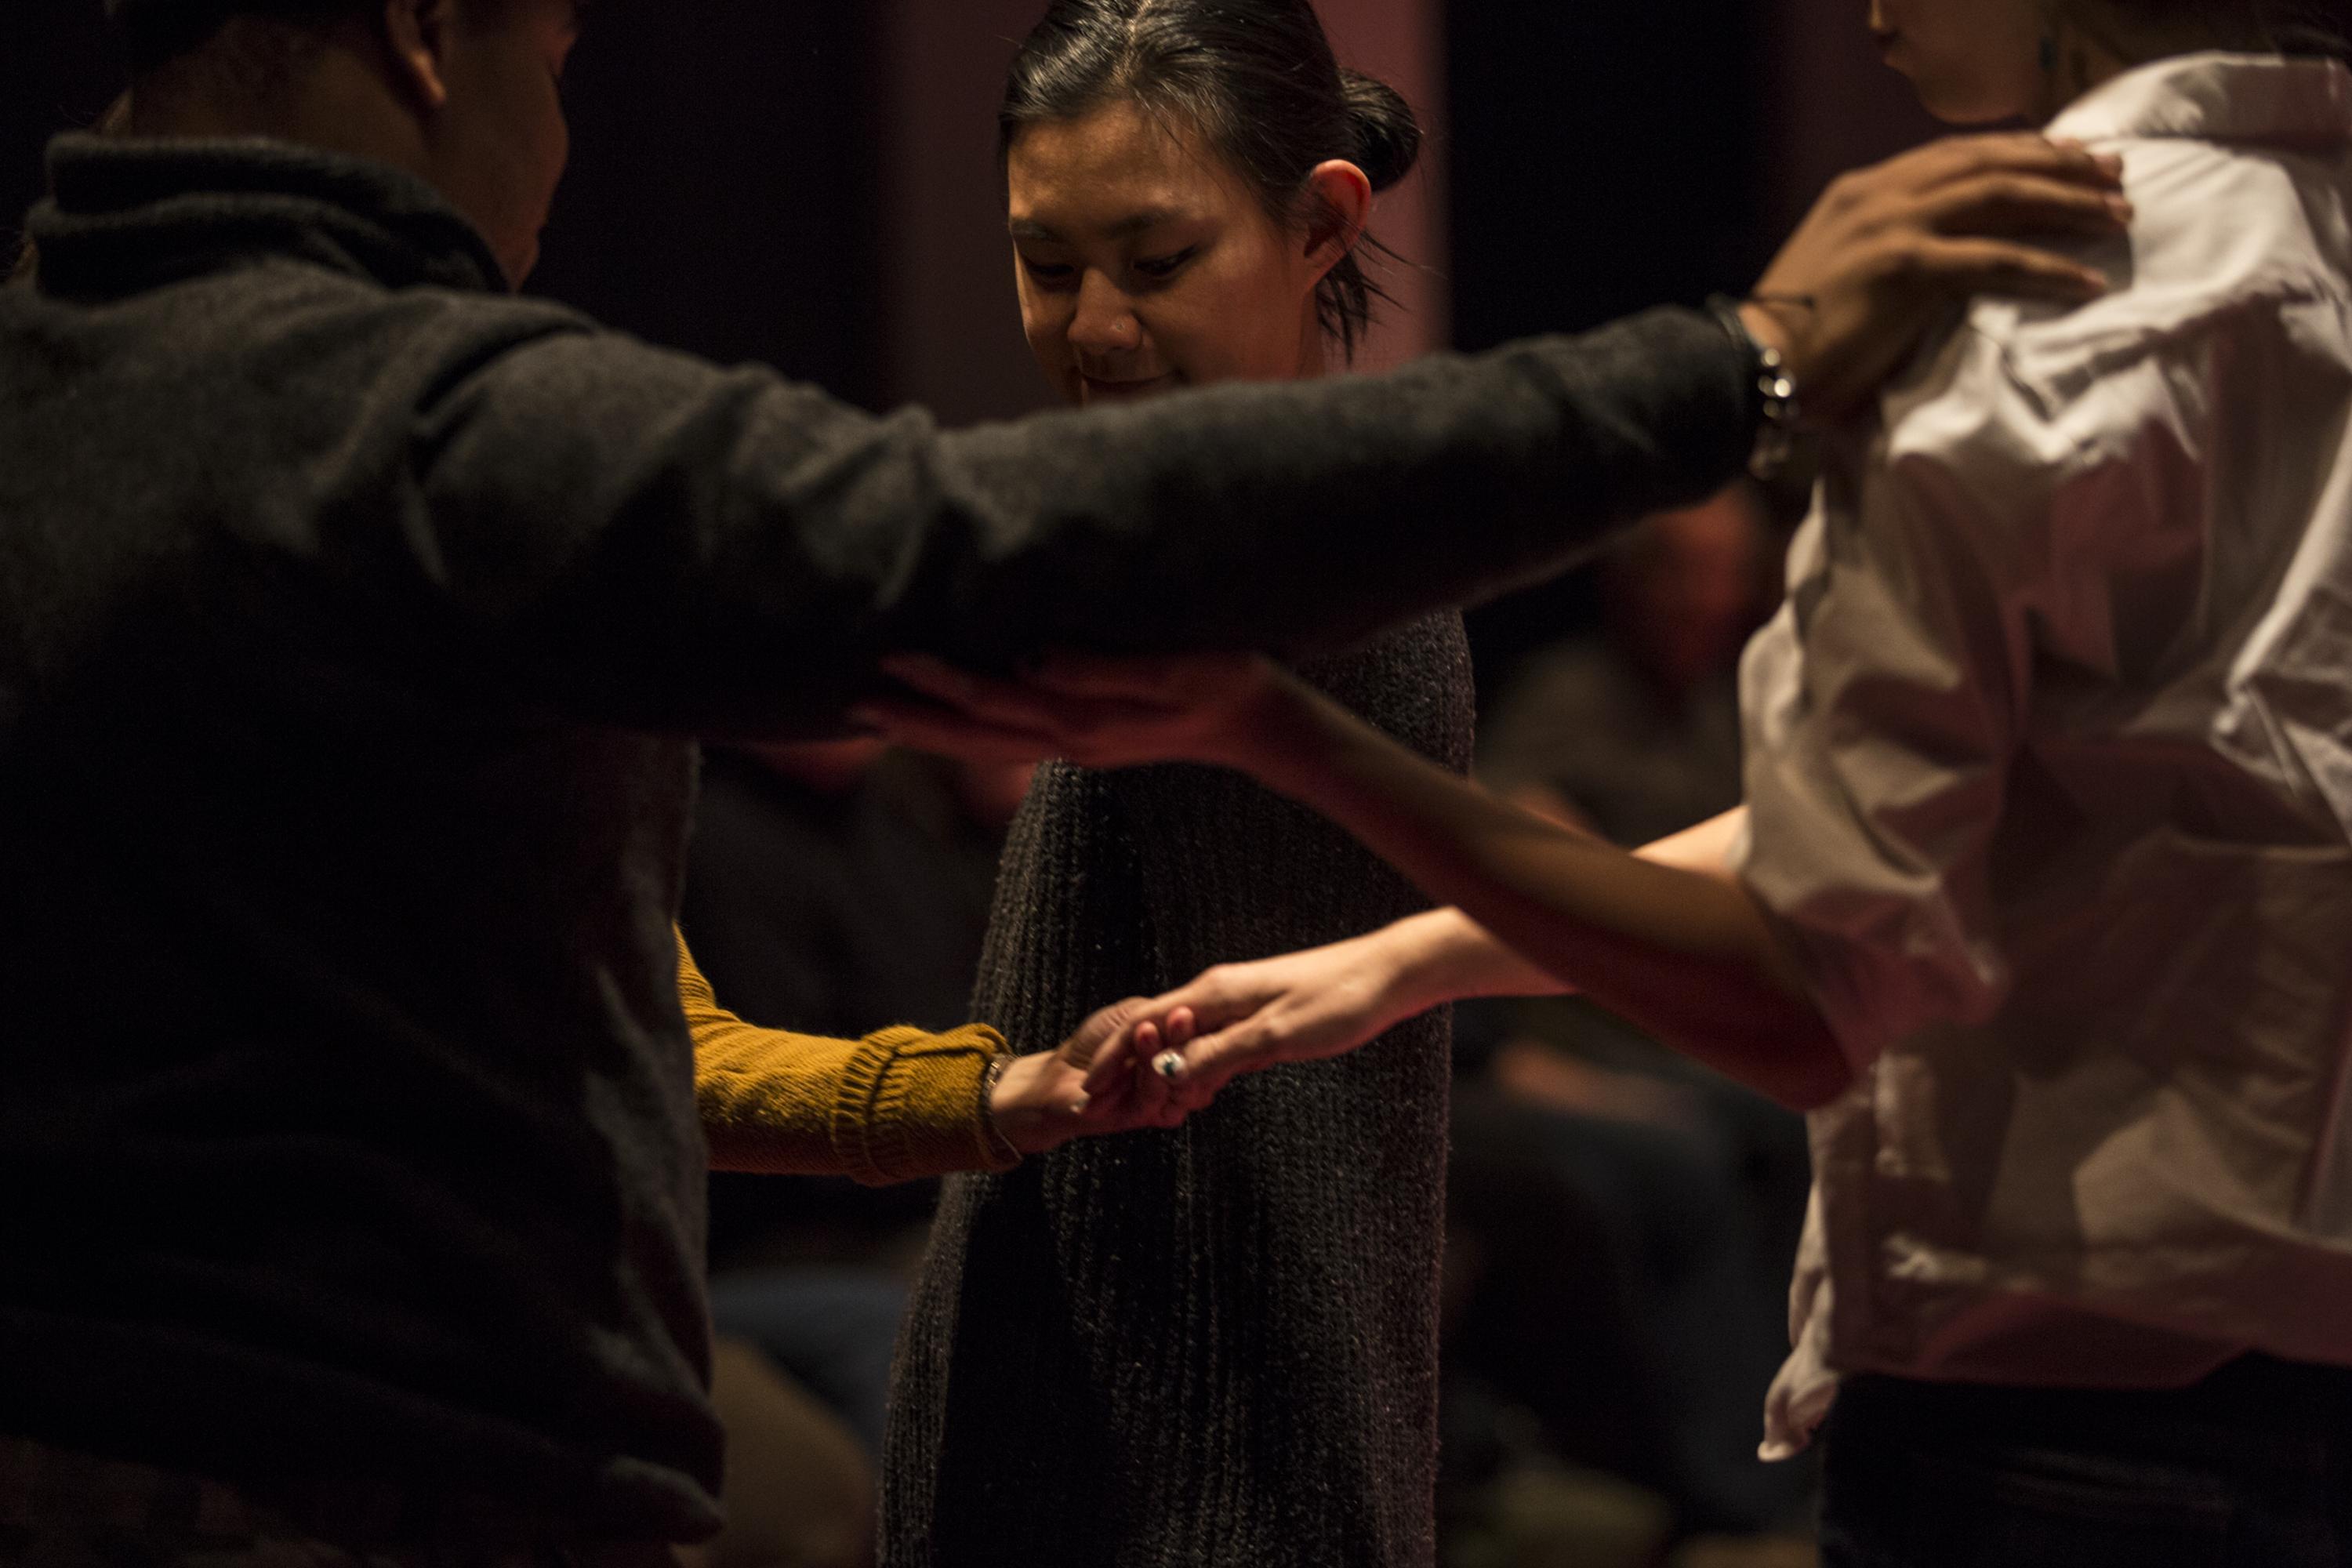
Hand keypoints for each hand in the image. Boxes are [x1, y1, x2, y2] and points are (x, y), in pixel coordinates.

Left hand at [857, 651, 1302, 772]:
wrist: (1262, 726)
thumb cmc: (1225, 679)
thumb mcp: (1175, 666)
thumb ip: (1103, 667)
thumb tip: (1032, 659)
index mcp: (1085, 720)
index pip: (996, 699)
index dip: (940, 682)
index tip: (892, 660)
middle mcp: (1070, 741)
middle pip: (974, 734)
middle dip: (913, 718)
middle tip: (852, 700)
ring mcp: (1074, 748)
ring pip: (985, 745)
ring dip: (929, 731)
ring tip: (876, 714)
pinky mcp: (1083, 742)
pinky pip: (1007, 744)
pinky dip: (965, 735)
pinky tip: (942, 721)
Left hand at [987, 1000, 1200, 1153]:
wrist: (1057, 1076)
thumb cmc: (1091, 1045)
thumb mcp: (1128, 1016)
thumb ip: (1158, 1013)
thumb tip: (1190, 1009)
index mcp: (1176, 1049)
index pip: (1201, 1038)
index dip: (1200, 1023)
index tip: (1192, 1005)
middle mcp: (1175, 1075)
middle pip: (1200, 1062)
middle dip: (1188, 1037)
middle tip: (1181, 1016)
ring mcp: (1164, 1097)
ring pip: (1183, 1083)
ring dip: (1166, 1054)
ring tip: (1150, 1030)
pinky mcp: (1147, 1117)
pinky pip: (1158, 1100)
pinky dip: (1151, 1078)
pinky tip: (1139, 1058)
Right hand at [1086, 927, 1438, 1112]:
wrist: (1386, 976)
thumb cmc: (1337, 1000)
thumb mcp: (1276, 1035)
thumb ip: (1220, 1055)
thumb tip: (1171, 1076)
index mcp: (1215, 992)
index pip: (1145, 1024)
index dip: (1113, 1057)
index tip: (1086, 1089)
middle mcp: (1221, 995)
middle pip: (1159, 1035)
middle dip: (1132, 1071)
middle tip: (1108, 1112)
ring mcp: (1242, 1006)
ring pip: (1188, 1045)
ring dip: (1167, 1076)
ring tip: (1147, 1113)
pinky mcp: (1262, 1018)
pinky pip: (1217, 1047)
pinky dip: (1201, 1071)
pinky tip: (1197, 1094)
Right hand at [1747, 133, 2129, 418]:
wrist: (1752, 364)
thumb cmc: (1795, 336)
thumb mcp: (1841, 267)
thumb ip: (1884, 245)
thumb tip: (1938, 254)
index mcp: (1863, 190)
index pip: (1958, 153)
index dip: (2022, 151)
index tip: (2071, 158)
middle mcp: (1882, 194)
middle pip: (1991, 163)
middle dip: (2061, 165)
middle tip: (2115, 175)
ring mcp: (1894, 226)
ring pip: (2002, 198)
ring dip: (2069, 206)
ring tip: (2118, 218)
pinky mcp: (1906, 268)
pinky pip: (1998, 260)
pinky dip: (2049, 268)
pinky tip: (2086, 279)